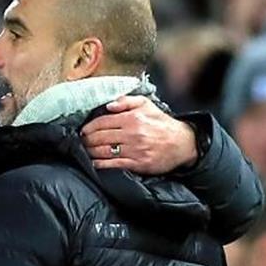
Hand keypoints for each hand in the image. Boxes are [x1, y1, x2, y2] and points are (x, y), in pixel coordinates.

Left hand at [81, 96, 197, 173]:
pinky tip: (94, 163)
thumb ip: (126, 101)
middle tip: (82, 142)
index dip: (89, 127)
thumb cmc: (162, 123)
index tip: (83, 131)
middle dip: (87, 140)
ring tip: (85, 151)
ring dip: (91, 152)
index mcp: (132, 118)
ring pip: (104, 151)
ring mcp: (135, 150)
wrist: (183, 143)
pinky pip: (114, 165)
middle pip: (100, 137)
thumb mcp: (146, 105)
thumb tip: (108, 105)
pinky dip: (101, 165)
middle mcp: (132, 134)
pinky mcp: (138, 164)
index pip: (103, 122)